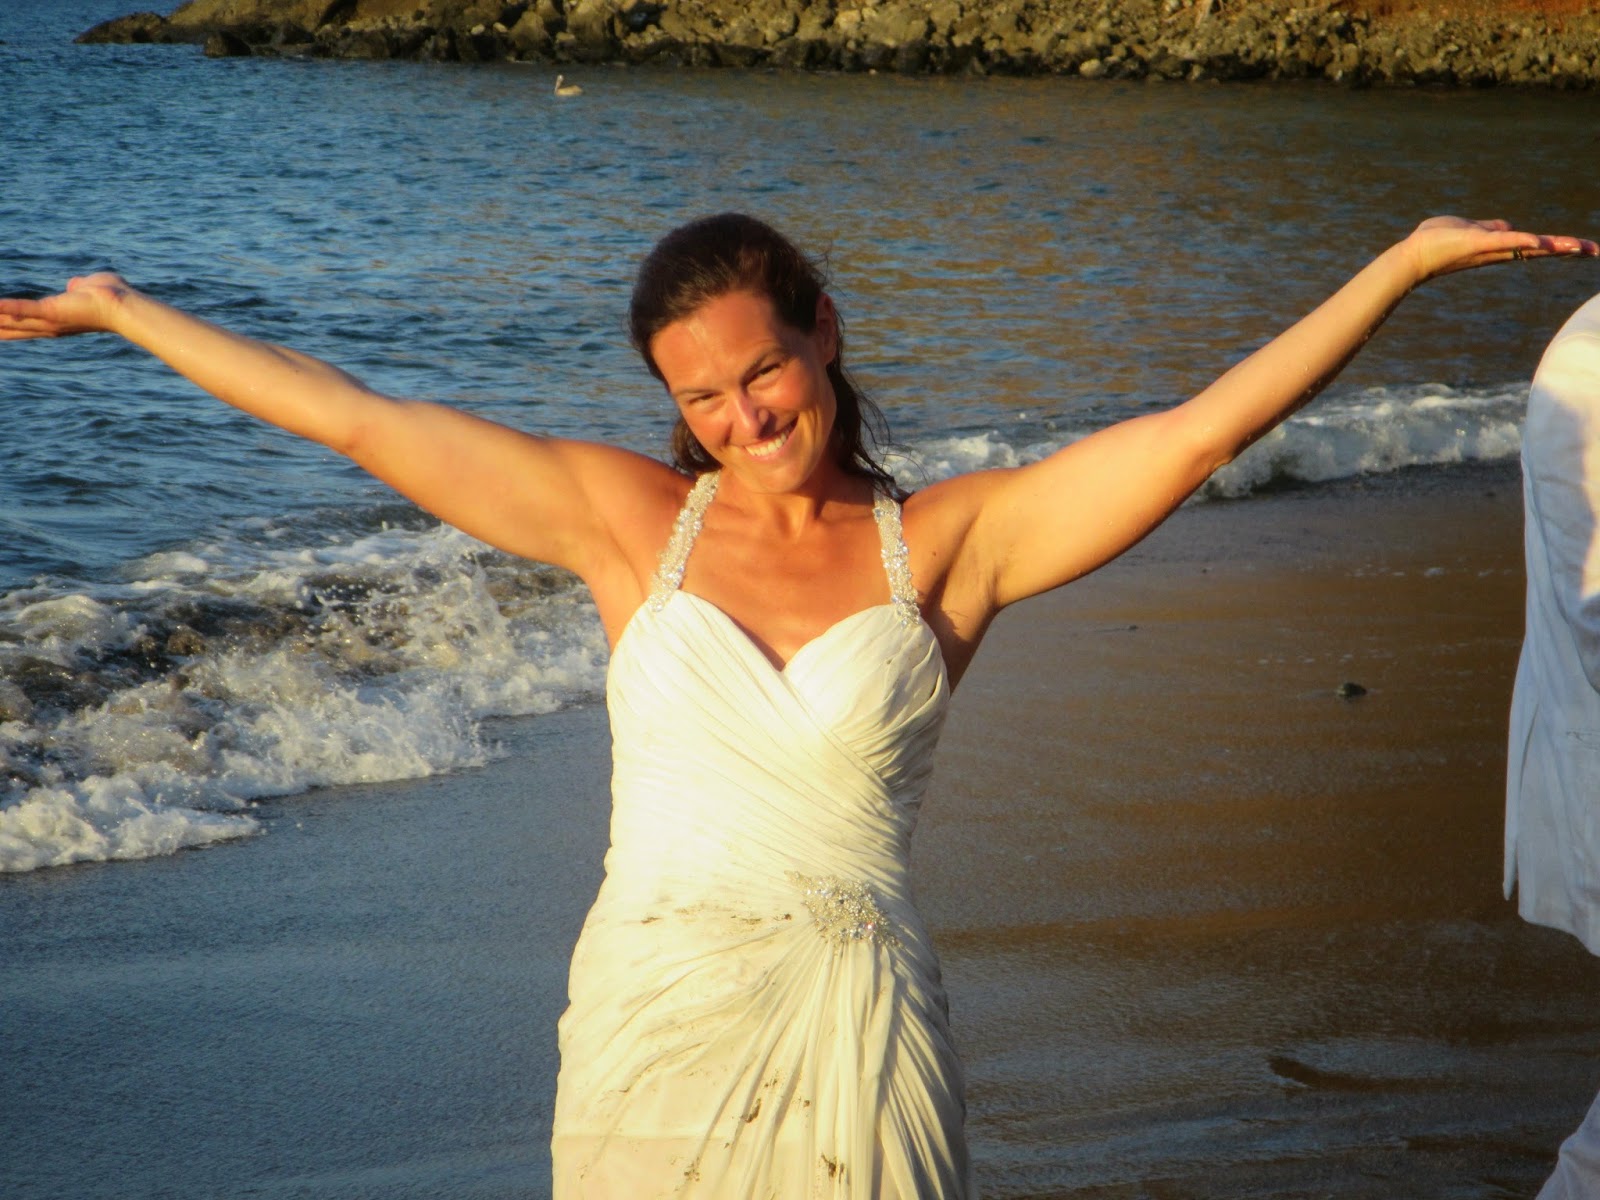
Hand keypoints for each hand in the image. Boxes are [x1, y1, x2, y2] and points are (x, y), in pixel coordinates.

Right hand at [0, 272, 133, 339]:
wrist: (124, 305)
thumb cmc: (111, 297)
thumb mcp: (86, 290)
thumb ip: (76, 287)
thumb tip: (74, 285)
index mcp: (54, 320)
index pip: (22, 324)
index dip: (3, 323)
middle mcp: (48, 326)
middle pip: (11, 327)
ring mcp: (49, 320)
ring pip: (10, 320)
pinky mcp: (51, 312)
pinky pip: (22, 309)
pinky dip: (5, 307)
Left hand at [1403, 216, 1596, 283]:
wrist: (1413, 255)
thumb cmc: (1438, 242)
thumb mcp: (1471, 230)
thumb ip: (1491, 229)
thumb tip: (1508, 228)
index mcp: (1501, 248)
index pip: (1536, 246)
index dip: (1559, 247)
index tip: (1585, 249)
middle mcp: (1499, 252)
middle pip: (1540, 250)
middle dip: (1568, 250)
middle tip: (1595, 251)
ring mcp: (1489, 248)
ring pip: (1527, 247)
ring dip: (1554, 246)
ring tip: (1578, 247)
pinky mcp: (1477, 242)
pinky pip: (1503, 242)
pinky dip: (1520, 241)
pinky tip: (1538, 241)